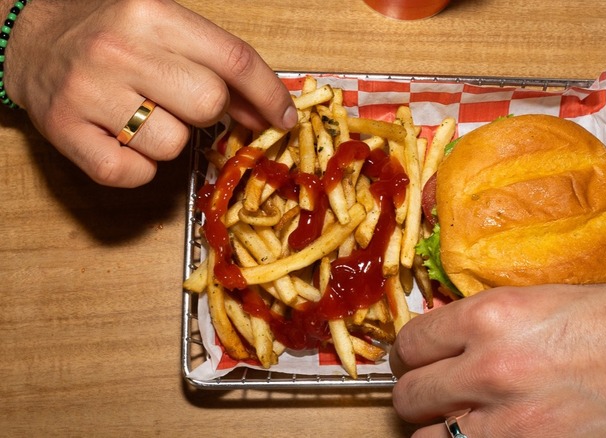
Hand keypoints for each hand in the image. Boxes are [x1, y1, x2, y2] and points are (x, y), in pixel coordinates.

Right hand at [5, 0, 296, 186]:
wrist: (29, 35)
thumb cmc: (109, 30)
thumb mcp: (164, 26)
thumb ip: (217, 62)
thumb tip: (268, 113)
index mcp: (152, 14)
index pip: (234, 60)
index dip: (269, 95)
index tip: (285, 119)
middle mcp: (120, 50)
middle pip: (207, 105)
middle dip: (208, 112)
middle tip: (181, 101)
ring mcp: (89, 92)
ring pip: (173, 145)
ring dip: (170, 139)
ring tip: (143, 114)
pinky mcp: (65, 131)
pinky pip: (133, 174)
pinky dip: (138, 167)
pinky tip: (122, 139)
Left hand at [390, 284, 605, 436]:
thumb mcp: (541, 303)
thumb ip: (484, 323)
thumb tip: (445, 338)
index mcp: (490, 318)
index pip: (411, 342)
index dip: (412, 353)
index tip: (419, 360)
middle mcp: (488, 370)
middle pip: (409, 395)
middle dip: (420, 394)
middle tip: (436, 393)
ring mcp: (507, 424)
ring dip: (439, 430)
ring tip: (461, 421)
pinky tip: (489, 435)